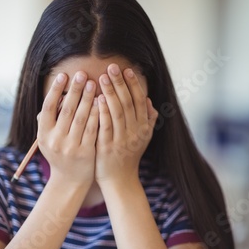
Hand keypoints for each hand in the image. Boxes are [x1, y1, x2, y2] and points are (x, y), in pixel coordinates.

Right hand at [37, 71, 98, 185]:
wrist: (70, 181)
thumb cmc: (60, 154)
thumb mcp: (48, 139)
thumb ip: (49, 119)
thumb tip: (54, 94)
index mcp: (43, 135)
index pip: (48, 108)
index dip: (55, 91)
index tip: (64, 75)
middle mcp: (55, 141)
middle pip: (66, 110)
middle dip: (75, 90)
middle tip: (82, 74)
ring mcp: (70, 147)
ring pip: (80, 118)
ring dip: (87, 99)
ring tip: (93, 83)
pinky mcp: (86, 152)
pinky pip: (92, 129)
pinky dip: (97, 114)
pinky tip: (102, 102)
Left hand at [95, 64, 157, 184]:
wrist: (120, 181)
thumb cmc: (128, 157)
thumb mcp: (143, 139)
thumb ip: (148, 121)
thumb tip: (150, 102)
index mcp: (144, 128)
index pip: (140, 101)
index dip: (134, 85)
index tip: (127, 70)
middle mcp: (135, 133)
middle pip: (129, 103)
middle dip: (120, 83)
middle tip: (112, 67)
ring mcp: (122, 140)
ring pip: (118, 112)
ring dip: (111, 93)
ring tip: (102, 78)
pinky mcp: (108, 147)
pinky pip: (106, 126)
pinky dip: (103, 112)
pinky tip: (97, 99)